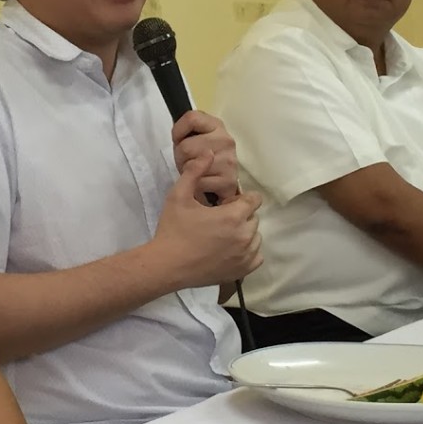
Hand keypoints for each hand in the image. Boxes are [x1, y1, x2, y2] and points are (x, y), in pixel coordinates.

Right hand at [151, 153, 262, 289]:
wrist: (166, 265)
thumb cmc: (173, 229)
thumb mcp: (179, 195)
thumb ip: (195, 171)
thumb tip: (209, 153)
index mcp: (234, 215)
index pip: (254, 200)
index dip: (241, 199)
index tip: (225, 204)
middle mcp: (245, 235)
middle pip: (253, 218)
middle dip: (241, 215)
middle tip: (219, 219)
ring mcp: (245, 255)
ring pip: (255, 237)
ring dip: (244, 233)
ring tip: (223, 235)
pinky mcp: (242, 271)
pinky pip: (256, 257)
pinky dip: (248, 252)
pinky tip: (231, 250)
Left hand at [172, 110, 238, 199]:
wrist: (222, 182)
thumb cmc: (202, 157)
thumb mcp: (194, 137)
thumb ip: (185, 131)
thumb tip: (176, 135)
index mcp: (216, 125)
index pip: (191, 118)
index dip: (178, 131)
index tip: (178, 140)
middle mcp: (226, 140)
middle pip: (186, 147)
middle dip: (180, 157)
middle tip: (187, 161)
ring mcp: (229, 161)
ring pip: (191, 167)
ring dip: (187, 173)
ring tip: (195, 172)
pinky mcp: (229, 181)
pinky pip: (199, 183)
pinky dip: (196, 187)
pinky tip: (202, 183)